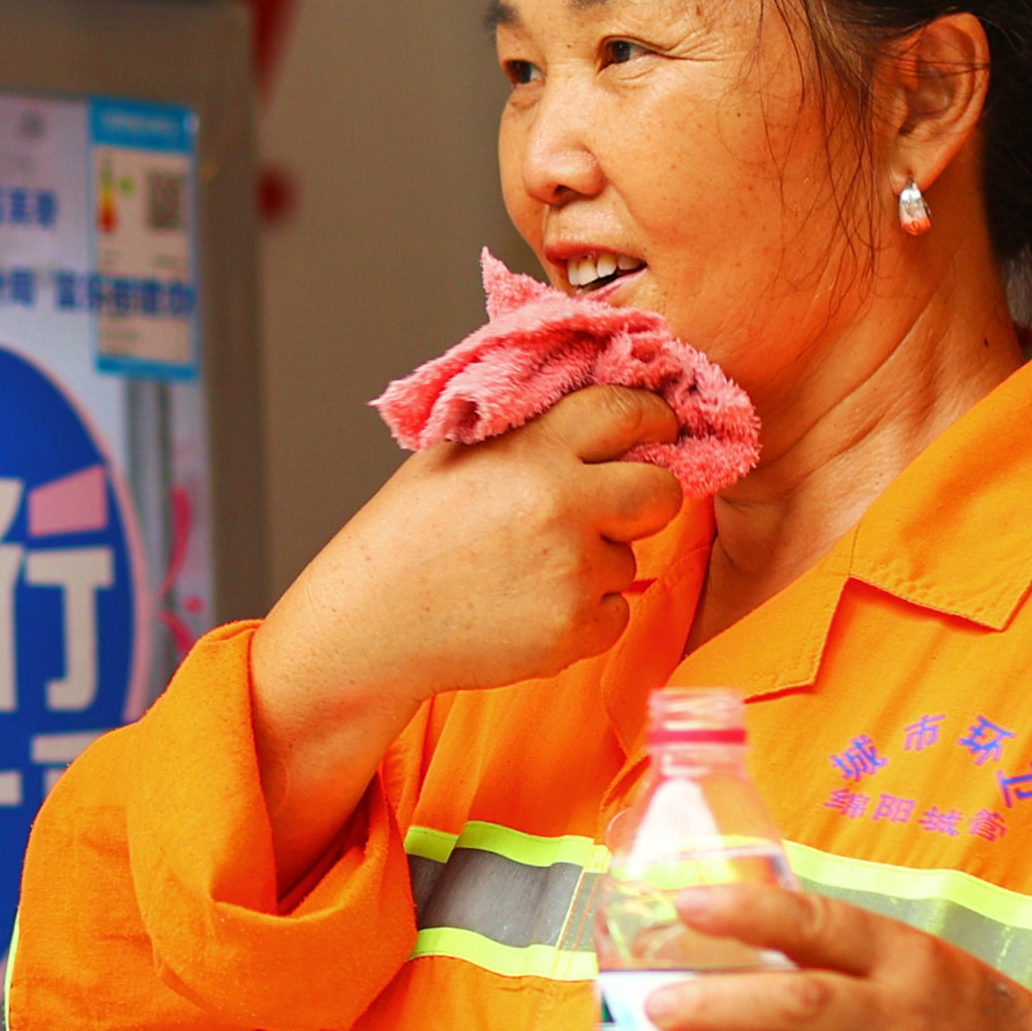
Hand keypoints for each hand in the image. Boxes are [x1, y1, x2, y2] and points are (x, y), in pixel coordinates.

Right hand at [246, 389, 687, 879]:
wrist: (370, 623)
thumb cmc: (408, 536)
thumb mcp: (456, 452)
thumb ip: (528, 427)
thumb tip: (596, 402)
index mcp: (531, 450)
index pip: (628, 412)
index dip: (650, 421)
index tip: (650, 433)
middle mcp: (560, 505)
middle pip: (660, 492)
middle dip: (647, 497)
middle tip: (615, 507)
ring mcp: (571, 571)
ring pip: (628, 559)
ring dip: (595, 563)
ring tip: (526, 568)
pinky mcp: (574, 628)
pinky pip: (615, 613)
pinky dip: (584, 615)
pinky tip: (527, 607)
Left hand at [644, 884, 1031, 1030]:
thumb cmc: (942, 1007)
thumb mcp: (904, 957)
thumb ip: (825, 945)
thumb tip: (712, 921)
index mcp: (904, 956)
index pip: (821, 923)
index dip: (750, 913)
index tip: (686, 906)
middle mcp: (910, 1018)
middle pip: (802, 1004)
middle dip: (719, 1005)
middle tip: (657, 1006)